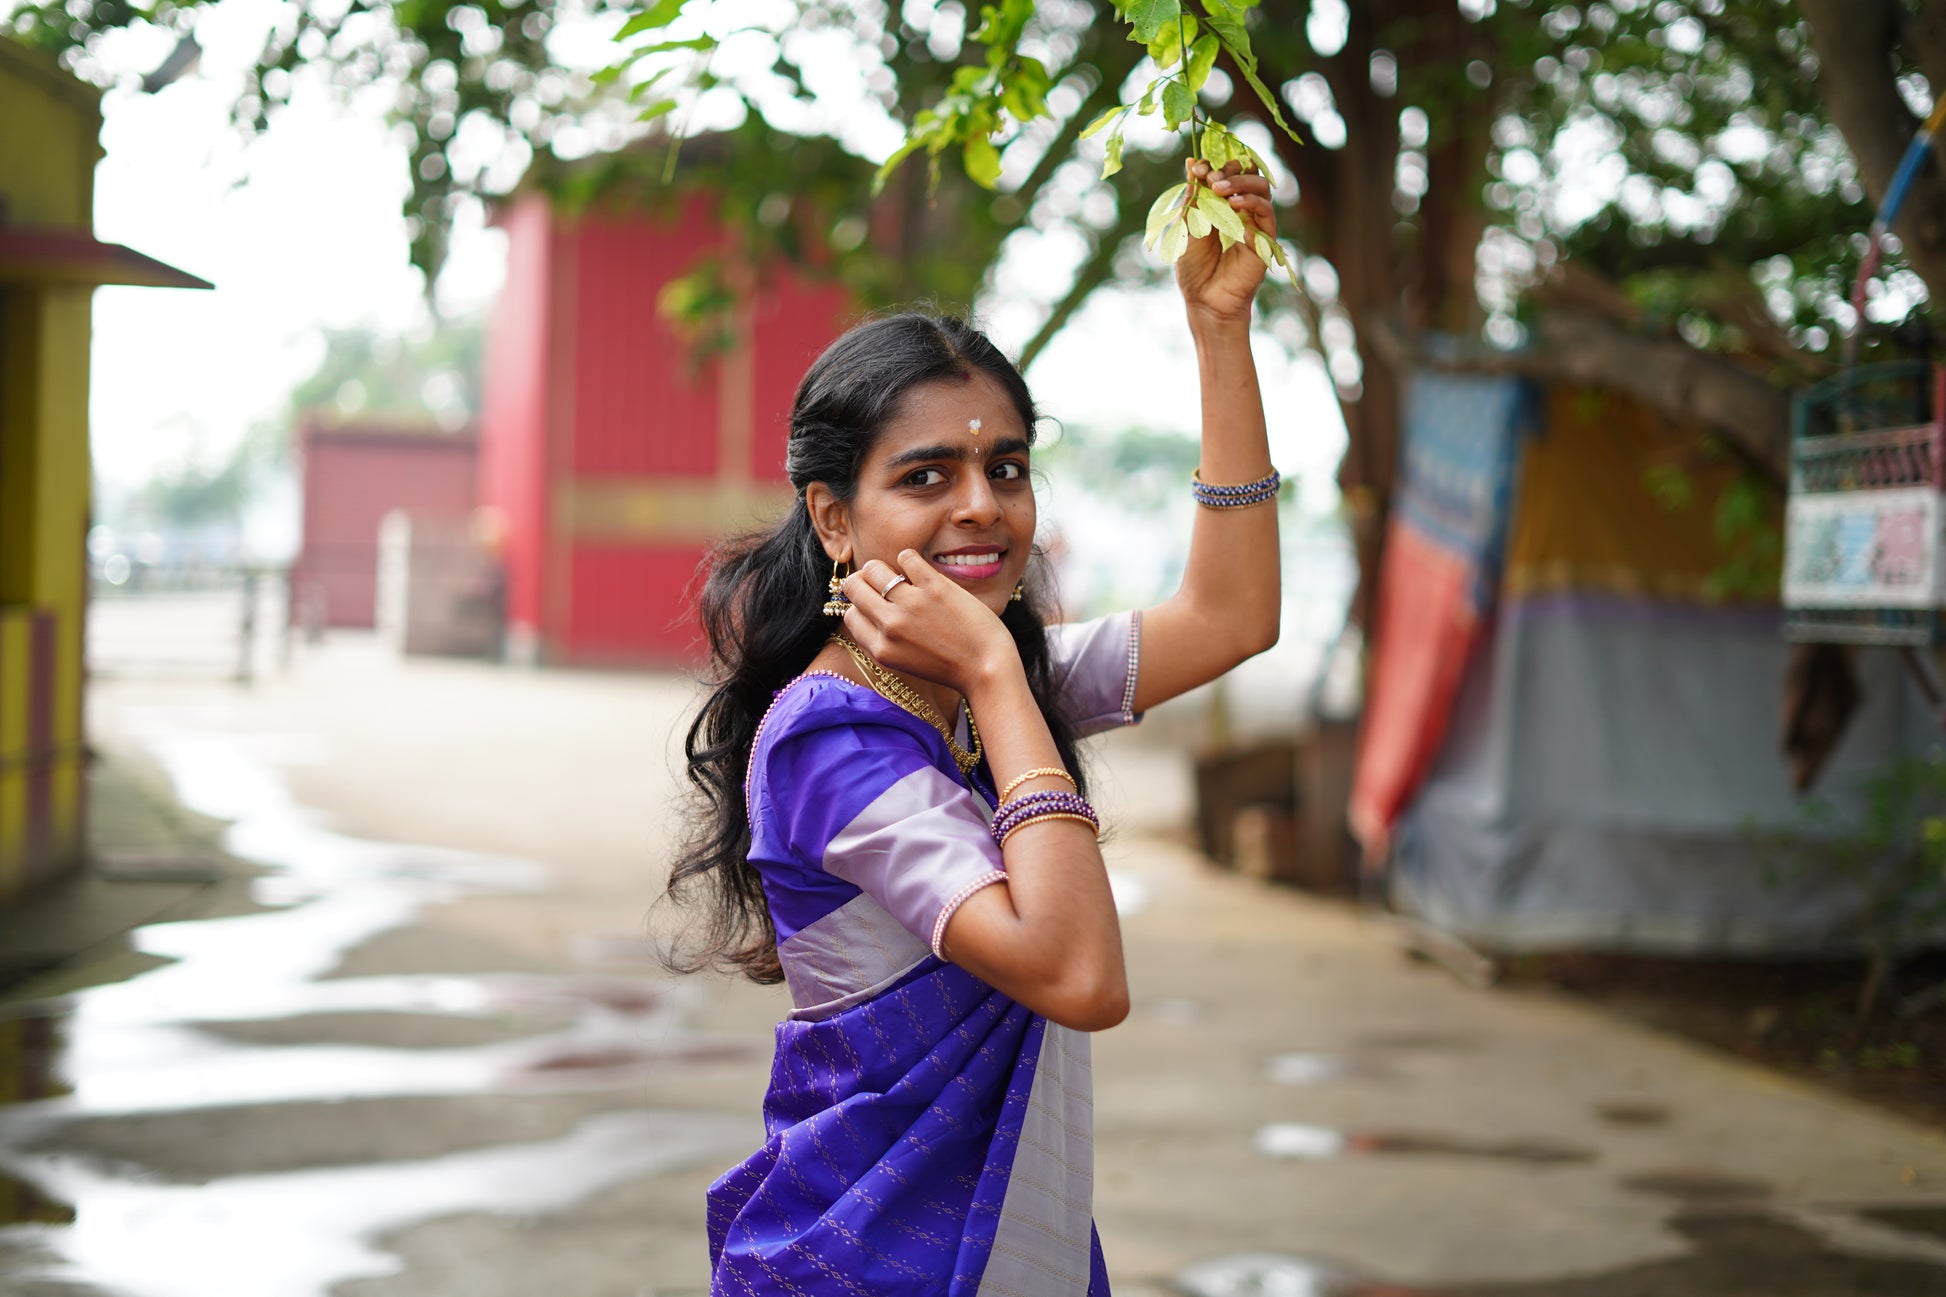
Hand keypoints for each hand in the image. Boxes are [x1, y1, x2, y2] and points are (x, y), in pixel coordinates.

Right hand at [841, 550, 1019, 695]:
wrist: (987, 668)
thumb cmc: (950, 666)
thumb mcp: (906, 662)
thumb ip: (884, 640)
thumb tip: (867, 609)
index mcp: (881, 649)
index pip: (850, 615)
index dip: (860, 607)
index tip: (874, 604)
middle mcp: (890, 626)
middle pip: (854, 587)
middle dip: (862, 580)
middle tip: (879, 582)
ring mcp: (911, 605)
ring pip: (874, 568)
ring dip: (882, 568)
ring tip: (898, 574)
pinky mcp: (935, 587)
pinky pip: (906, 556)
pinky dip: (909, 559)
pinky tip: (918, 570)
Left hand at [1174, 158, 1275, 323]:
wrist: (1204, 300)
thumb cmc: (1193, 268)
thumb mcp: (1188, 227)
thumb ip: (1193, 197)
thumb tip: (1191, 163)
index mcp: (1221, 206)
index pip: (1226, 174)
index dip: (1214, 167)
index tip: (1198, 169)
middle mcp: (1241, 211)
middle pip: (1248, 175)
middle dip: (1230, 170)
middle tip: (1212, 176)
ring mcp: (1255, 224)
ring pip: (1261, 189)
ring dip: (1241, 183)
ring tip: (1220, 188)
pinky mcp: (1265, 239)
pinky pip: (1266, 213)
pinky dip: (1251, 203)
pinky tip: (1233, 204)